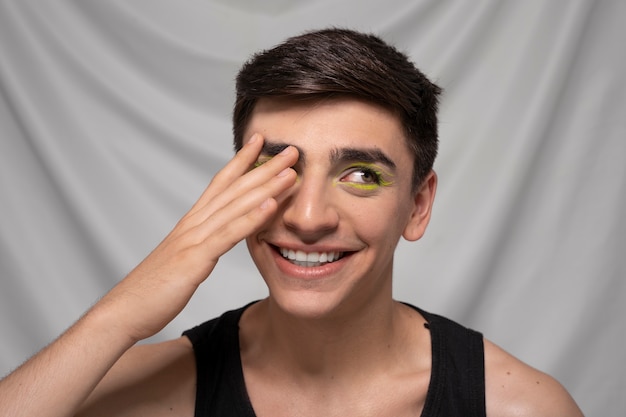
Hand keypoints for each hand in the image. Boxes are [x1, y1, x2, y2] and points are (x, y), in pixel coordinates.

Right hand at [94, 134, 297, 341]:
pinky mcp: (195, 259)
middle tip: (291, 150)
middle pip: (233, 188)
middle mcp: (193, 224)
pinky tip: (271, 204)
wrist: (124, 311)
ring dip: (265, 186)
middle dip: (264, 167)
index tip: (260, 142)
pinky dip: (251, 217)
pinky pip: (228, 235)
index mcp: (191, 223)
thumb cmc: (152, 290)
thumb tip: (213, 240)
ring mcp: (193, 239)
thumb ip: (199, 245)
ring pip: (235, 206)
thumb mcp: (181, 260)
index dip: (241, 161)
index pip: (220, 183)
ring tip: (291, 170)